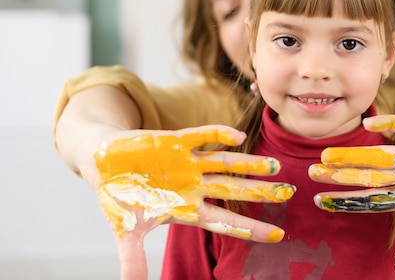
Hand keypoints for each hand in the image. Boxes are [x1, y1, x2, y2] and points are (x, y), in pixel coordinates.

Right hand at [94, 126, 294, 279]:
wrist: (104, 163)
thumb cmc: (120, 196)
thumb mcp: (127, 231)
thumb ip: (134, 259)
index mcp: (187, 208)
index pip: (225, 221)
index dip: (251, 229)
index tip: (280, 235)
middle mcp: (195, 185)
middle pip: (234, 190)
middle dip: (261, 193)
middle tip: (289, 193)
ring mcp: (189, 163)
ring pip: (225, 163)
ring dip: (249, 164)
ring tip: (275, 164)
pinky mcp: (176, 141)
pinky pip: (202, 137)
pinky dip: (219, 135)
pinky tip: (239, 137)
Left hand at [308, 115, 394, 270]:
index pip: (372, 201)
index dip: (346, 201)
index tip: (320, 202)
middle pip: (368, 176)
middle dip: (340, 176)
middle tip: (311, 174)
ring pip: (379, 154)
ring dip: (354, 154)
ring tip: (327, 155)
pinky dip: (389, 124)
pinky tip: (367, 123)